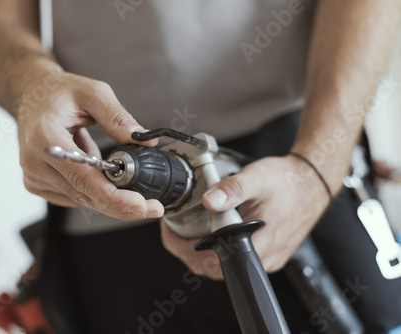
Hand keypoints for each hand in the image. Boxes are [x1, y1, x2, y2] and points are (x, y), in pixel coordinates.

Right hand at [17, 70, 163, 220]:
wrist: (31, 94)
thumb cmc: (60, 92)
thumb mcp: (94, 93)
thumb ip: (119, 118)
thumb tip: (146, 141)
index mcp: (45, 137)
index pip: (83, 177)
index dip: (114, 197)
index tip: (140, 205)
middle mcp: (34, 161)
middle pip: (84, 196)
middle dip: (121, 205)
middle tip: (152, 207)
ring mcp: (33, 175)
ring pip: (81, 199)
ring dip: (105, 190)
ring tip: (104, 158)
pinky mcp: (35, 183)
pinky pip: (72, 196)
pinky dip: (90, 187)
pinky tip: (89, 165)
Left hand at [161, 155, 329, 277]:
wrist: (313, 183)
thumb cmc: (288, 181)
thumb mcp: (257, 178)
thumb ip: (232, 189)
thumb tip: (209, 201)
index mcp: (256, 245)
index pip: (209, 263)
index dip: (183, 250)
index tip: (171, 233)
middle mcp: (263, 259)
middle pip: (212, 268)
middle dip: (187, 251)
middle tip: (175, 230)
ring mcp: (267, 258)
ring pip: (224, 266)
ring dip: (203, 251)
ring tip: (189, 230)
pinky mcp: (270, 254)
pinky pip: (238, 259)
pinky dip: (220, 249)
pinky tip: (215, 232)